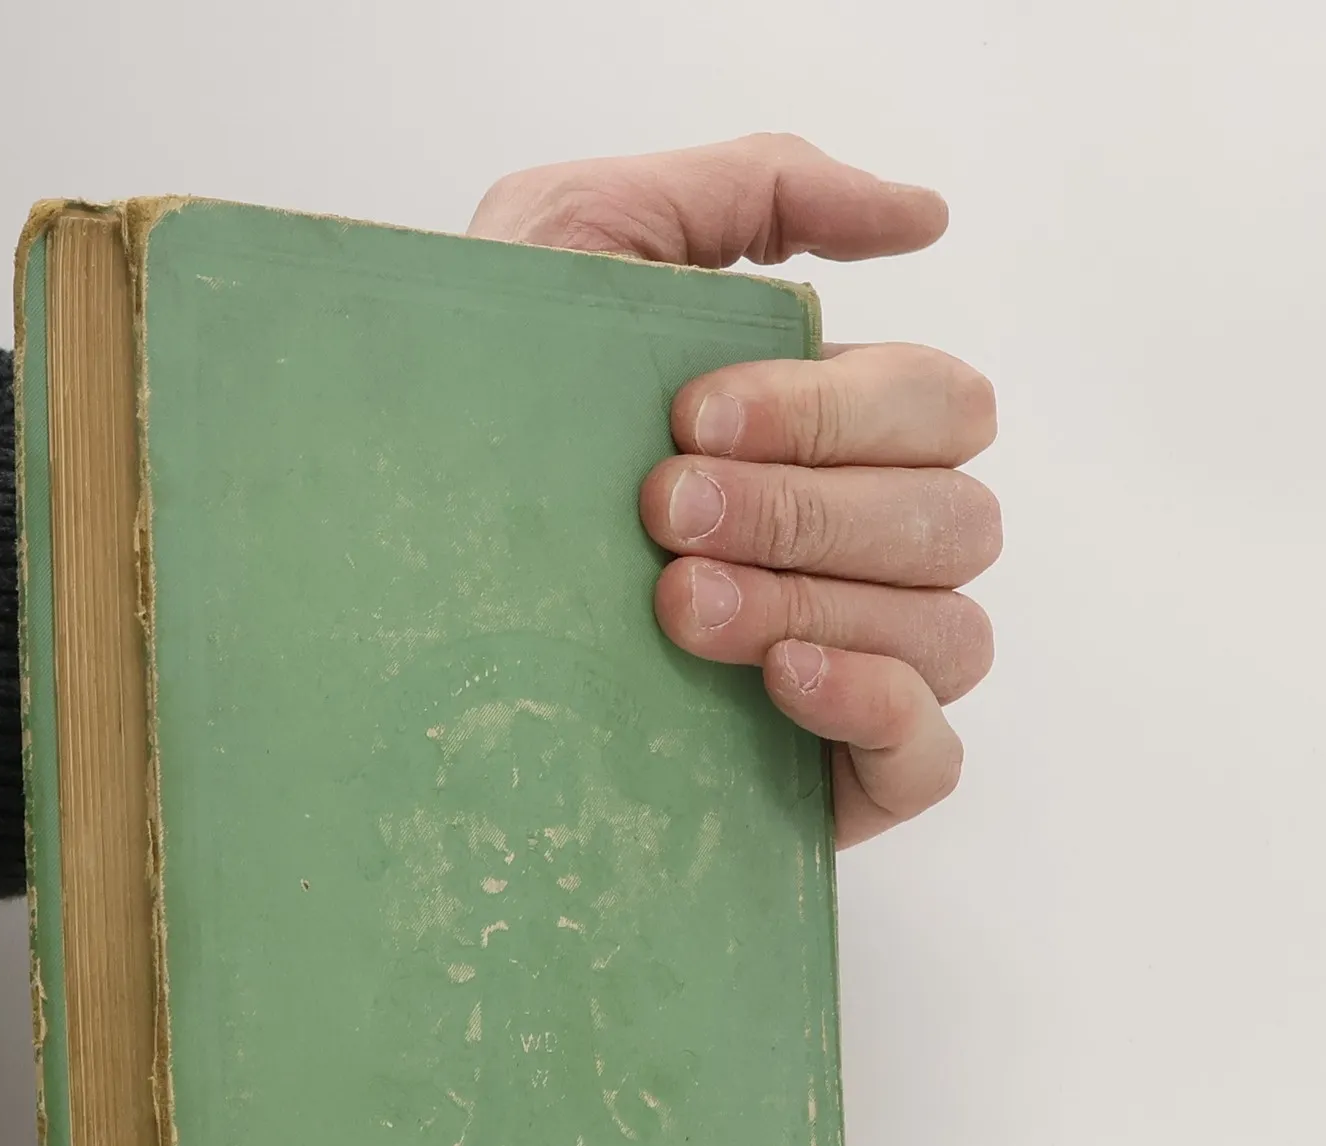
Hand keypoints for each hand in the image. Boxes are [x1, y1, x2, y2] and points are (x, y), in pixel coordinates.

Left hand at [469, 134, 998, 845]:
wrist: (372, 567)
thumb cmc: (473, 399)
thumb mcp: (583, 240)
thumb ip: (753, 188)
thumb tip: (924, 220)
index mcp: (828, 436)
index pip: (937, 407)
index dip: (836, 410)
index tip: (688, 420)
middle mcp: (858, 551)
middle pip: (952, 517)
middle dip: (807, 509)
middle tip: (661, 515)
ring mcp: (855, 667)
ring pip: (951, 629)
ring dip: (820, 602)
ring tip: (676, 604)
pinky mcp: (829, 778)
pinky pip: (929, 755)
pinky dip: (876, 704)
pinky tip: (776, 677)